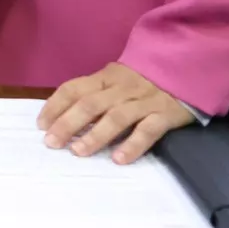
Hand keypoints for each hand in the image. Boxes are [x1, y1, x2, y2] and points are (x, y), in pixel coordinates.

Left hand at [38, 62, 195, 163]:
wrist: (187, 69)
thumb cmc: (145, 80)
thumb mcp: (117, 79)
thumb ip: (96, 93)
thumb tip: (65, 116)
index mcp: (105, 77)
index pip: (73, 89)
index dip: (55, 106)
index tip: (41, 125)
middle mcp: (122, 88)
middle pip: (89, 104)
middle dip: (67, 123)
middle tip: (52, 143)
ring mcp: (144, 101)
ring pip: (115, 117)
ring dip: (95, 135)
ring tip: (78, 152)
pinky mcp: (166, 114)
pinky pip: (148, 130)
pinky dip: (133, 144)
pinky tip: (119, 159)